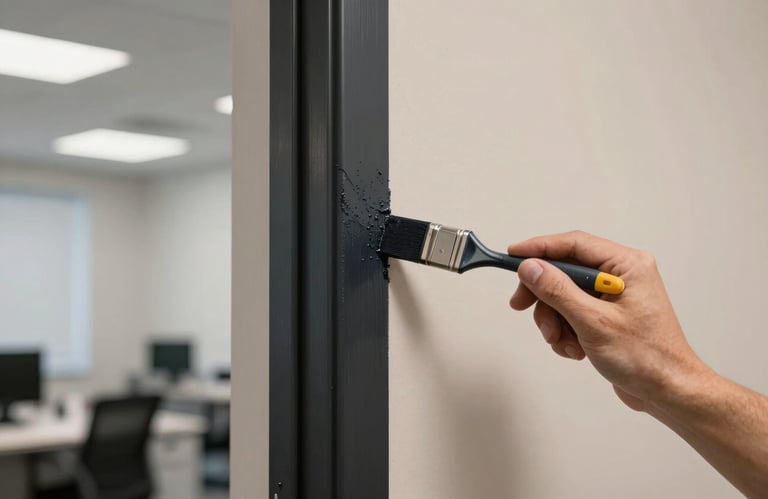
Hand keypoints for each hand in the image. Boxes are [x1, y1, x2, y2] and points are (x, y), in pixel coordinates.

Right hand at [508, 231, 710, 410]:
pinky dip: (566, 330)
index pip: (574, 244)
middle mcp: (622, 274)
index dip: (539, 248)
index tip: (512, 255)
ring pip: (565, 294)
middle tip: (521, 306)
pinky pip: (573, 311)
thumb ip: (558, 291)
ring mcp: (615, 294)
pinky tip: (575, 349)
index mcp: (627, 265)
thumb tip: (530, 267)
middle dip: (544, 295)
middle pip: (565, 270)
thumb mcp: (593, 322)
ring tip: (562, 342)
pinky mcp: (609, 314)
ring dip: (555, 319)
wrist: (669, 391)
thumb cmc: (646, 358)